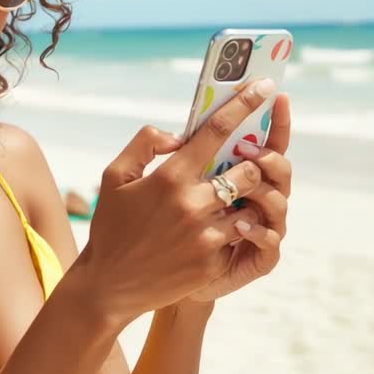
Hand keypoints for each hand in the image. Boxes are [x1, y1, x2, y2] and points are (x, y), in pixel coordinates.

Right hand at [74, 79, 277, 325]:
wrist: (108, 287)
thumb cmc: (111, 228)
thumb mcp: (114, 177)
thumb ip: (144, 144)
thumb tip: (177, 135)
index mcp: (170, 177)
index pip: (217, 131)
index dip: (244, 104)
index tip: (264, 87)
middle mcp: (193, 204)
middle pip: (249, 171)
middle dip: (250, 166)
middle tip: (240, 168)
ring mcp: (206, 236)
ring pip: (249, 207)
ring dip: (242, 202)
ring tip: (223, 206)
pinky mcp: (213, 263)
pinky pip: (237, 238)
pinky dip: (229, 233)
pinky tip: (205, 238)